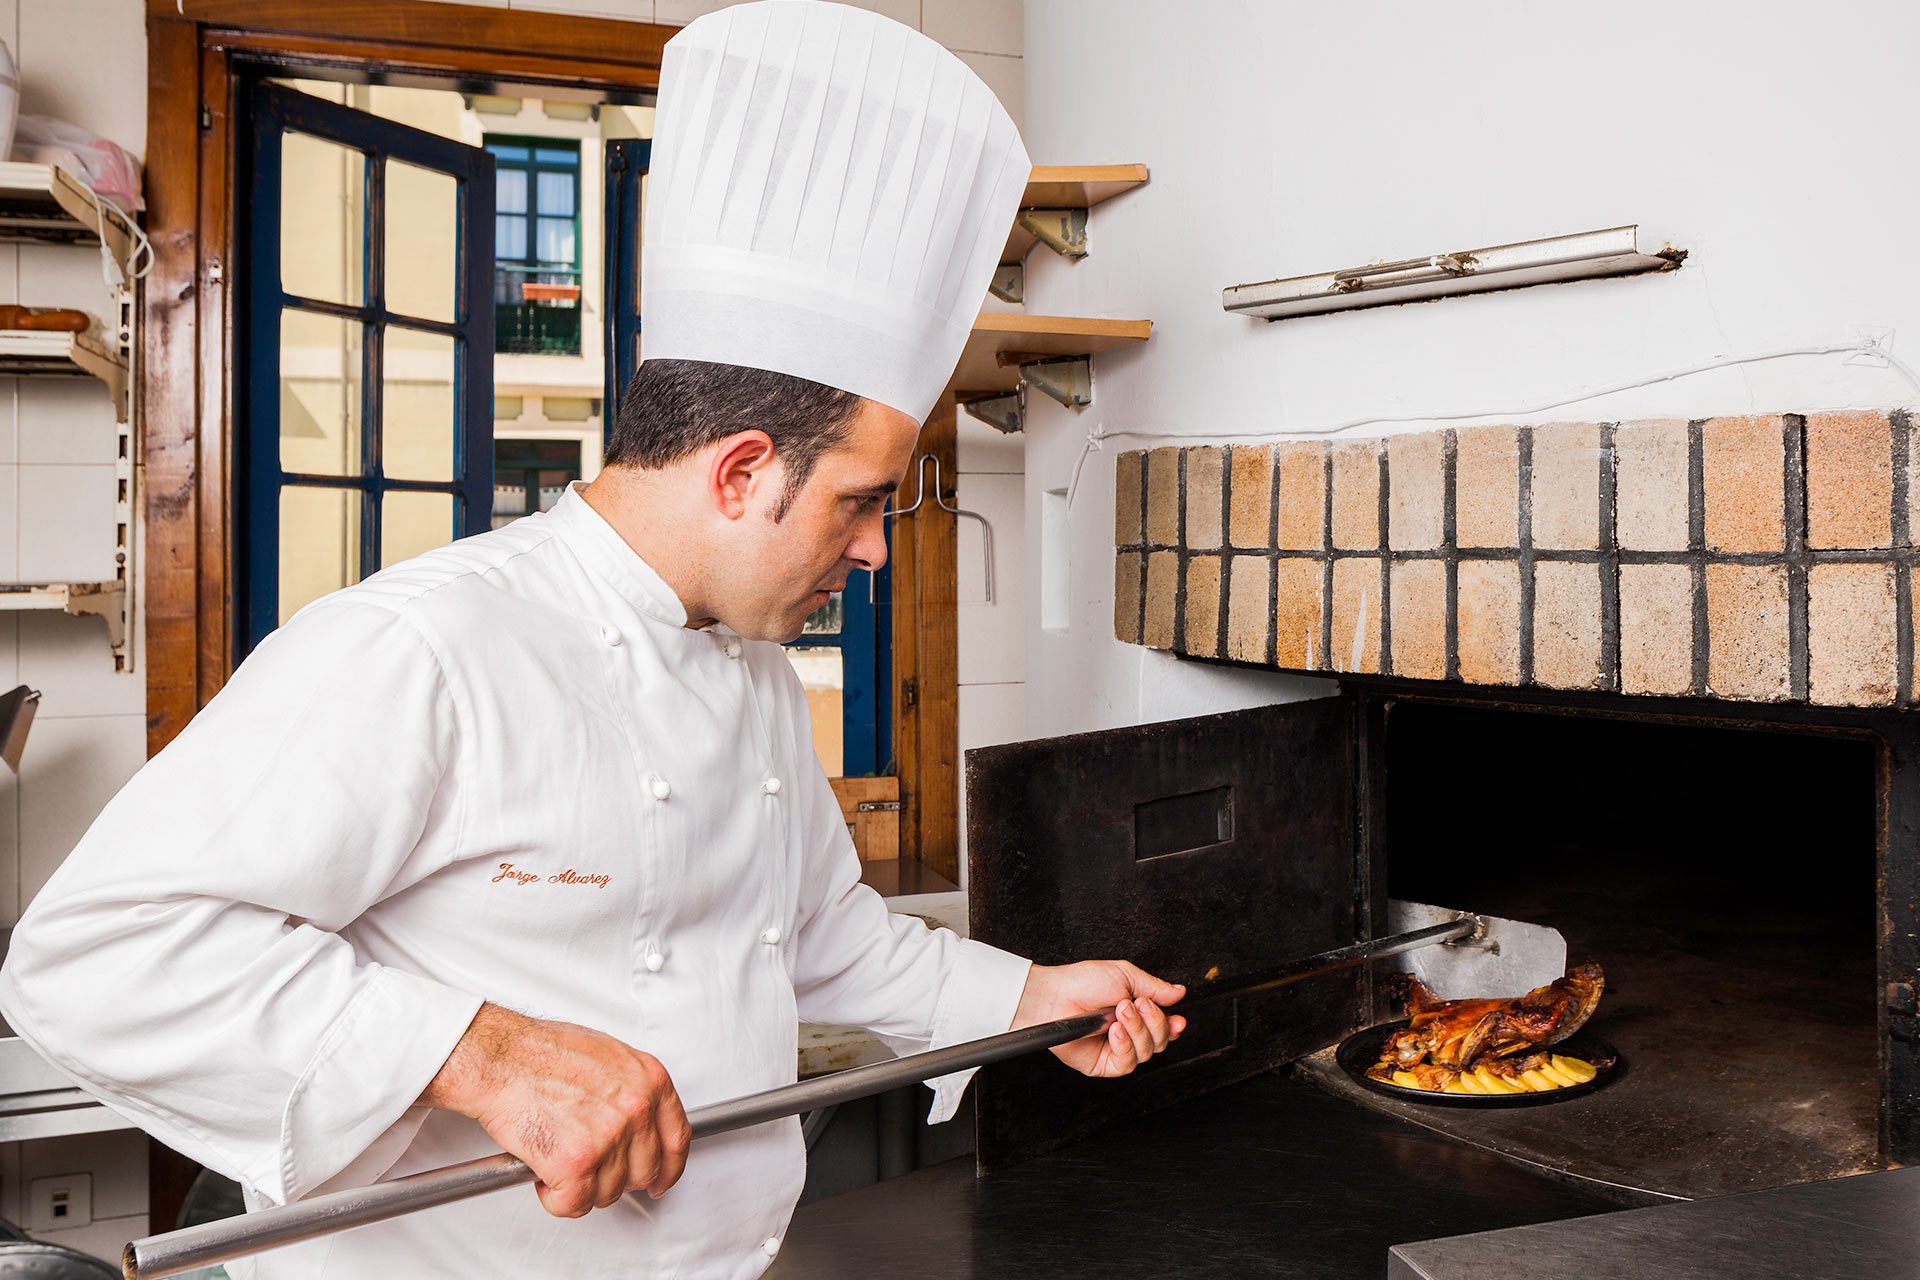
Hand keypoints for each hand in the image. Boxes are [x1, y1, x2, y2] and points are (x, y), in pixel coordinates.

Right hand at [420, 1004, 690, 1216]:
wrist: (500, 1058)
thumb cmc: (540, 1053)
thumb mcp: (607, 1056)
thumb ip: (630, 1089)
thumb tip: (637, 1119)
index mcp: (649, 1081)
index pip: (676, 1139)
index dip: (668, 1167)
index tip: (660, 1179)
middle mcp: (636, 1109)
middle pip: (643, 1171)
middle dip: (613, 1176)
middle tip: (587, 1166)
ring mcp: (609, 1137)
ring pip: (608, 1191)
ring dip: (580, 1186)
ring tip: (557, 1157)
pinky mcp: (576, 1163)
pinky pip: (574, 1203)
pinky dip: (555, 1198)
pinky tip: (544, 1174)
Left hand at [1010, 961, 1187, 1077]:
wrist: (1055, 996)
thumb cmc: (1082, 982)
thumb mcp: (1124, 976)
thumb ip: (1154, 987)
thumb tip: (1179, 992)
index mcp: (1135, 1012)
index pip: (1164, 1027)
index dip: (1173, 1026)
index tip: (1178, 1020)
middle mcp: (1127, 1032)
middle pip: (1160, 1042)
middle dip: (1154, 1022)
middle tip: (1137, 1004)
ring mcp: (1115, 1049)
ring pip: (1146, 1053)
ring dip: (1137, 1030)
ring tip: (1120, 1012)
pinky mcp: (1102, 1064)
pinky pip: (1126, 1064)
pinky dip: (1125, 1046)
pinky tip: (1114, 1031)